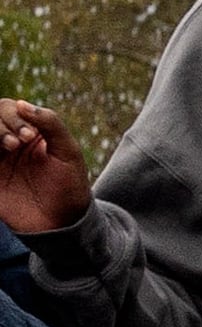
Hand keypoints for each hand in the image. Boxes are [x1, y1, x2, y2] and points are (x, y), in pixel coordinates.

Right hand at [0, 101, 90, 235]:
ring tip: (9, 146)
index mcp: (29, 131)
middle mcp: (9, 141)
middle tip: (16, 143)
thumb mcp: (68, 152)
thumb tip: (21, 103)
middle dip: (1, 124)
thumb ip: (51, 124)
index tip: (29, 136)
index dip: (15, 116)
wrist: (62, 223)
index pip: (9, 108)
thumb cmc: (70, 186)